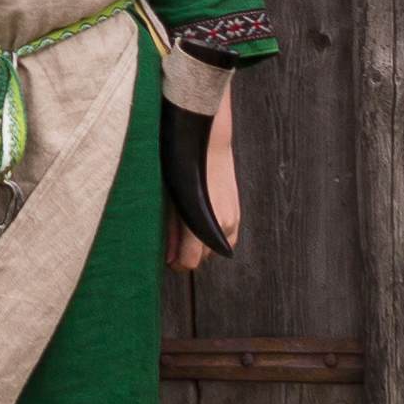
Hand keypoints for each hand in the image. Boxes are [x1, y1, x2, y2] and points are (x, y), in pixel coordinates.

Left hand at [169, 98, 243, 271]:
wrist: (208, 141)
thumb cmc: (182, 166)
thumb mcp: (170, 199)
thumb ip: (170, 231)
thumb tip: (169, 258)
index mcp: (201, 224)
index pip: (190, 262)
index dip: (176, 262)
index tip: (166, 255)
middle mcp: (221, 226)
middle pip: (201, 258)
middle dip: (187, 252)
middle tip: (173, 234)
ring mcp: (233, 220)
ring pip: (214, 249)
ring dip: (201, 245)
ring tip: (187, 225)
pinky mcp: (237, 214)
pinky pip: (226, 238)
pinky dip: (214, 236)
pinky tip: (202, 221)